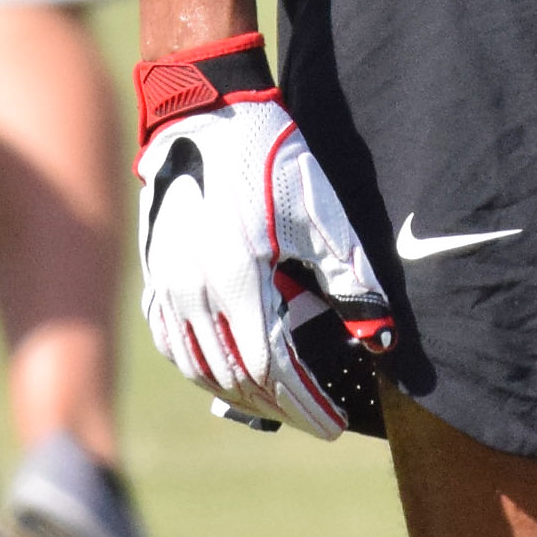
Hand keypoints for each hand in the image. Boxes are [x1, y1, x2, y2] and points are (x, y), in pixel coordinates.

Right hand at [137, 54, 394, 437]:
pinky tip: (222, 371)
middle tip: (314, 417)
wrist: (205, 112)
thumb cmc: (270, 155)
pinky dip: (199, 366)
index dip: (306, 403)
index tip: (335, 424)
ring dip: (240, 392)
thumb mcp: (320, 212)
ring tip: (276, 403)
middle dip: (279, 406)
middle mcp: (195, 291)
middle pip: (236, 377)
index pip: (273, 369)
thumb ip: (350, 278)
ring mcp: (167, 285)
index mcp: (238, 278)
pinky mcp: (154, 273)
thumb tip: (383, 339)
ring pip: (199, 366)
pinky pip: (171, 341)